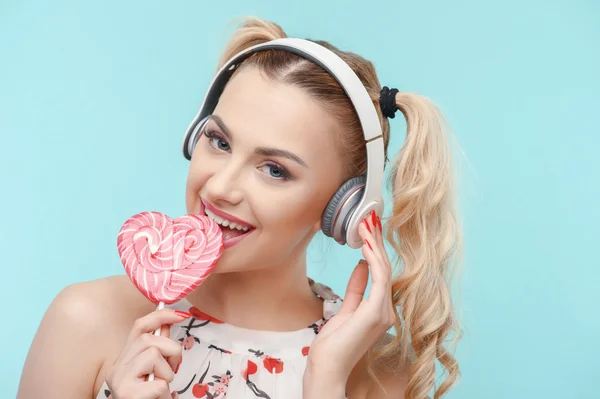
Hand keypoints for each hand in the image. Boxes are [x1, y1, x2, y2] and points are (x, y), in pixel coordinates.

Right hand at [105, 309, 190, 398]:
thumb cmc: (147, 397)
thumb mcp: (154, 370)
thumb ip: (159, 348)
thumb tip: (167, 324)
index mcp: (124, 359)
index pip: (139, 327)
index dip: (160, 316)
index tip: (180, 314)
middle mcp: (117, 368)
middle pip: (150, 339)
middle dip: (171, 350)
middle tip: (174, 368)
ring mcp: (120, 381)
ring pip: (154, 354)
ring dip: (168, 372)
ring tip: (163, 386)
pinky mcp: (127, 394)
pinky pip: (159, 383)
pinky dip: (166, 392)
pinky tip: (159, 398)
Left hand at [304, 211, 395, 392]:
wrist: (327, 367)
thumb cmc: (333, 345)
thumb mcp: (345, 309)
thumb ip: (356, 288)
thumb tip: (361, 265)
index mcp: (381, 310)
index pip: (381, 273)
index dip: (375, 249)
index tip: (369, 229)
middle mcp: (387, 310)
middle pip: (384, 268)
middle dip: (376, 241)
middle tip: (370, 218)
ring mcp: (385, 312)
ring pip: (383, 269)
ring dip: (374, 244)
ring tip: (366, 223)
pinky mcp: (376, 312)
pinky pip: (379, 278)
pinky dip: (373, 258)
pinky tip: (365, 243)